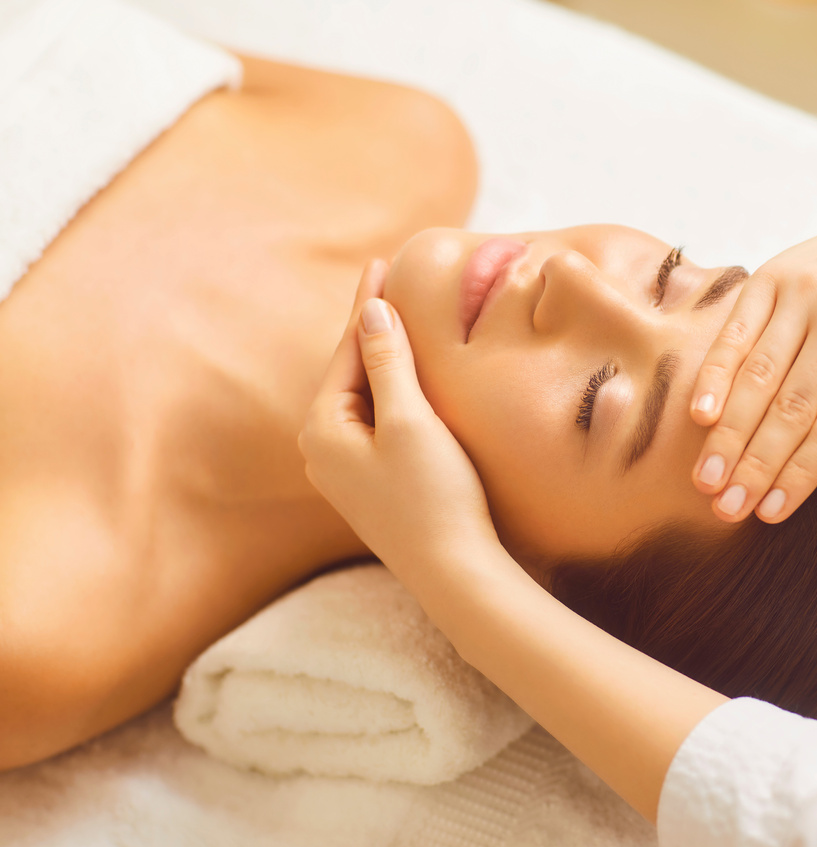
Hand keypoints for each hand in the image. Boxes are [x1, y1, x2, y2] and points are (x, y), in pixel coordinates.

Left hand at [299, 260, 505, 592]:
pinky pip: (377, 424)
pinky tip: (409, 383)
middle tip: (388, 283)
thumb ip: (387, 362)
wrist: (453, 571)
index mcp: (321, 428)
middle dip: (372, 330)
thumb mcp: (410, 419)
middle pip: (351, 372)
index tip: (382, 262)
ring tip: (400, 322)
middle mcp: (321, 450)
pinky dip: (394, 395)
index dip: (368, 305)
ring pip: (365, 399)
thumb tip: (373, 311)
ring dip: (384, 362)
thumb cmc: (434, 495)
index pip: (347, 350)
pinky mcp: (371, 486)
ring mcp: (345, 471)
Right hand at [689, 204, 816, 522]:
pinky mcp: (771, 276)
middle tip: (725, 507)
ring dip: (728, 431)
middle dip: (755, 463)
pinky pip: (737, 332)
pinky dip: (714, 374)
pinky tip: (699, 414)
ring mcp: (806, 292)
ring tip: (707, 478)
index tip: (769, 513)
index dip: (798, 474)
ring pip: (759, 374)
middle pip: (791, 405)